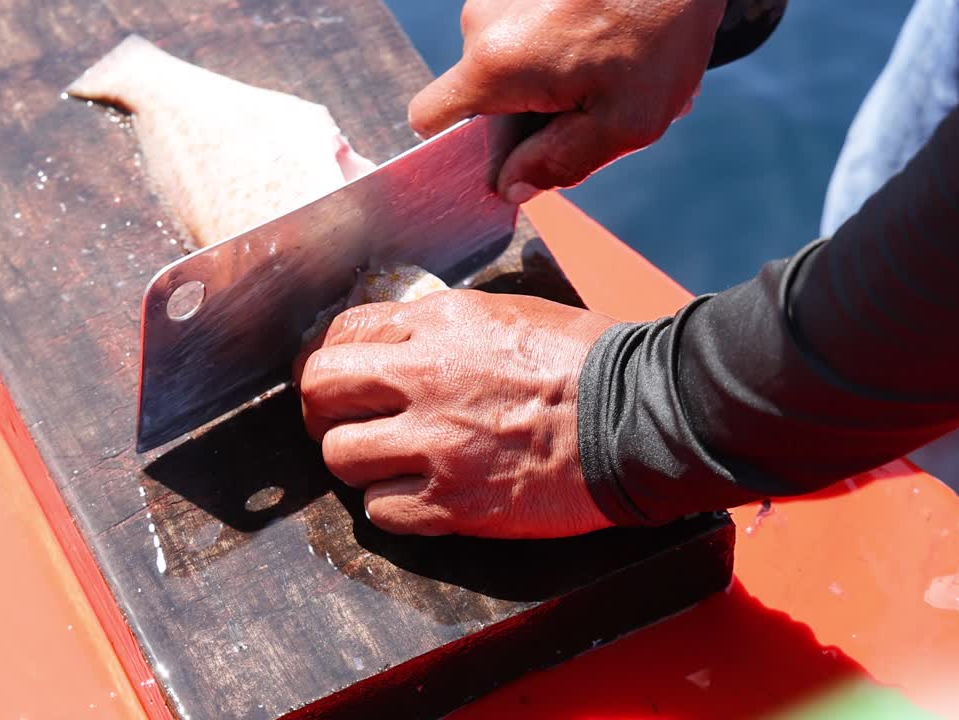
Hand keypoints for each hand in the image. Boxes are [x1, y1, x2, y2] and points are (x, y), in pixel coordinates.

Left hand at [294, 290, 618, 538]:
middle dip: (323, 408)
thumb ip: (440, 329)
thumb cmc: (586, 362)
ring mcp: (434, 444)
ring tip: (385, 461)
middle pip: (320, 391)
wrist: (638, 419)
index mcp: (438, 324)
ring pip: (339, 456)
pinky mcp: (453, 503)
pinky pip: (379, 510)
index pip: (342, 334)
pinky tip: (416, 495)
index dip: (331, 358)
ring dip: (356, 460)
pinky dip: (389, 505)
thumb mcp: (504, 315)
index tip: (338, 378)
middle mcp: (423, 378)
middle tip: (341, 420)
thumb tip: (396, 345)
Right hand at [409, 0, 723, 196]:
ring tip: (610, 65)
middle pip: (479, 92)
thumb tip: (513, 186)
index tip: (502, 153)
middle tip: (590, 106)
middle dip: (527, 111)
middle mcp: (482, 22)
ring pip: (506, 59)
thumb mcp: (627, 119)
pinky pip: (526, 27)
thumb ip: (562, 162)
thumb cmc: (662, 24)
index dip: (457, 147)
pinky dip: (561, 42)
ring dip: (550, 75)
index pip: (429, 119)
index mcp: (496, 65)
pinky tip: (607, 37)